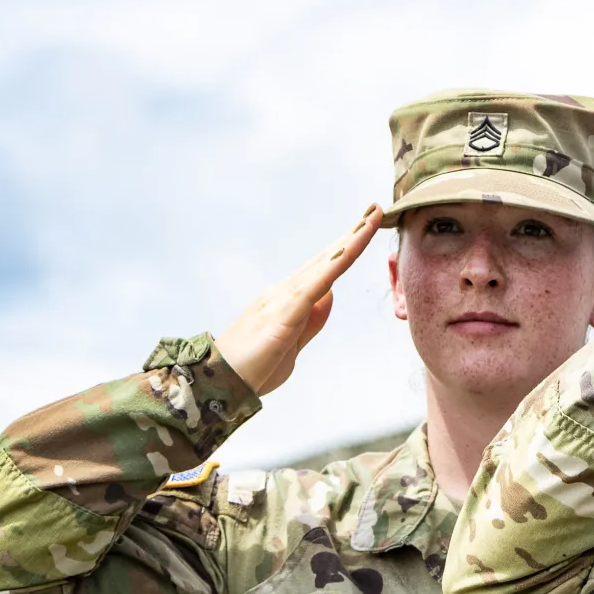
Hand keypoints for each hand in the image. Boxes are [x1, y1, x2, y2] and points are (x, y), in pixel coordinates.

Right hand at [217, 204, 382, 394]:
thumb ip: (312, 320)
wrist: (217, 384)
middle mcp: (286, 292)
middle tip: (375, 208)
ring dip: (349, 242)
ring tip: (370, 219)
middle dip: (353, 233)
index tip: (367, 227)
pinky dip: (332, 266)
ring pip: (325, 265)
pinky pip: (314, 286)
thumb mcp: (293, 344)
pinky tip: (347, 250)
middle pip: (327, 258)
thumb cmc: (252, 367)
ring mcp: (284, 300)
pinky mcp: (284, 315)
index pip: (325, 268)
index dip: (347, 248)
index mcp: (290, 299)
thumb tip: (328, 294)